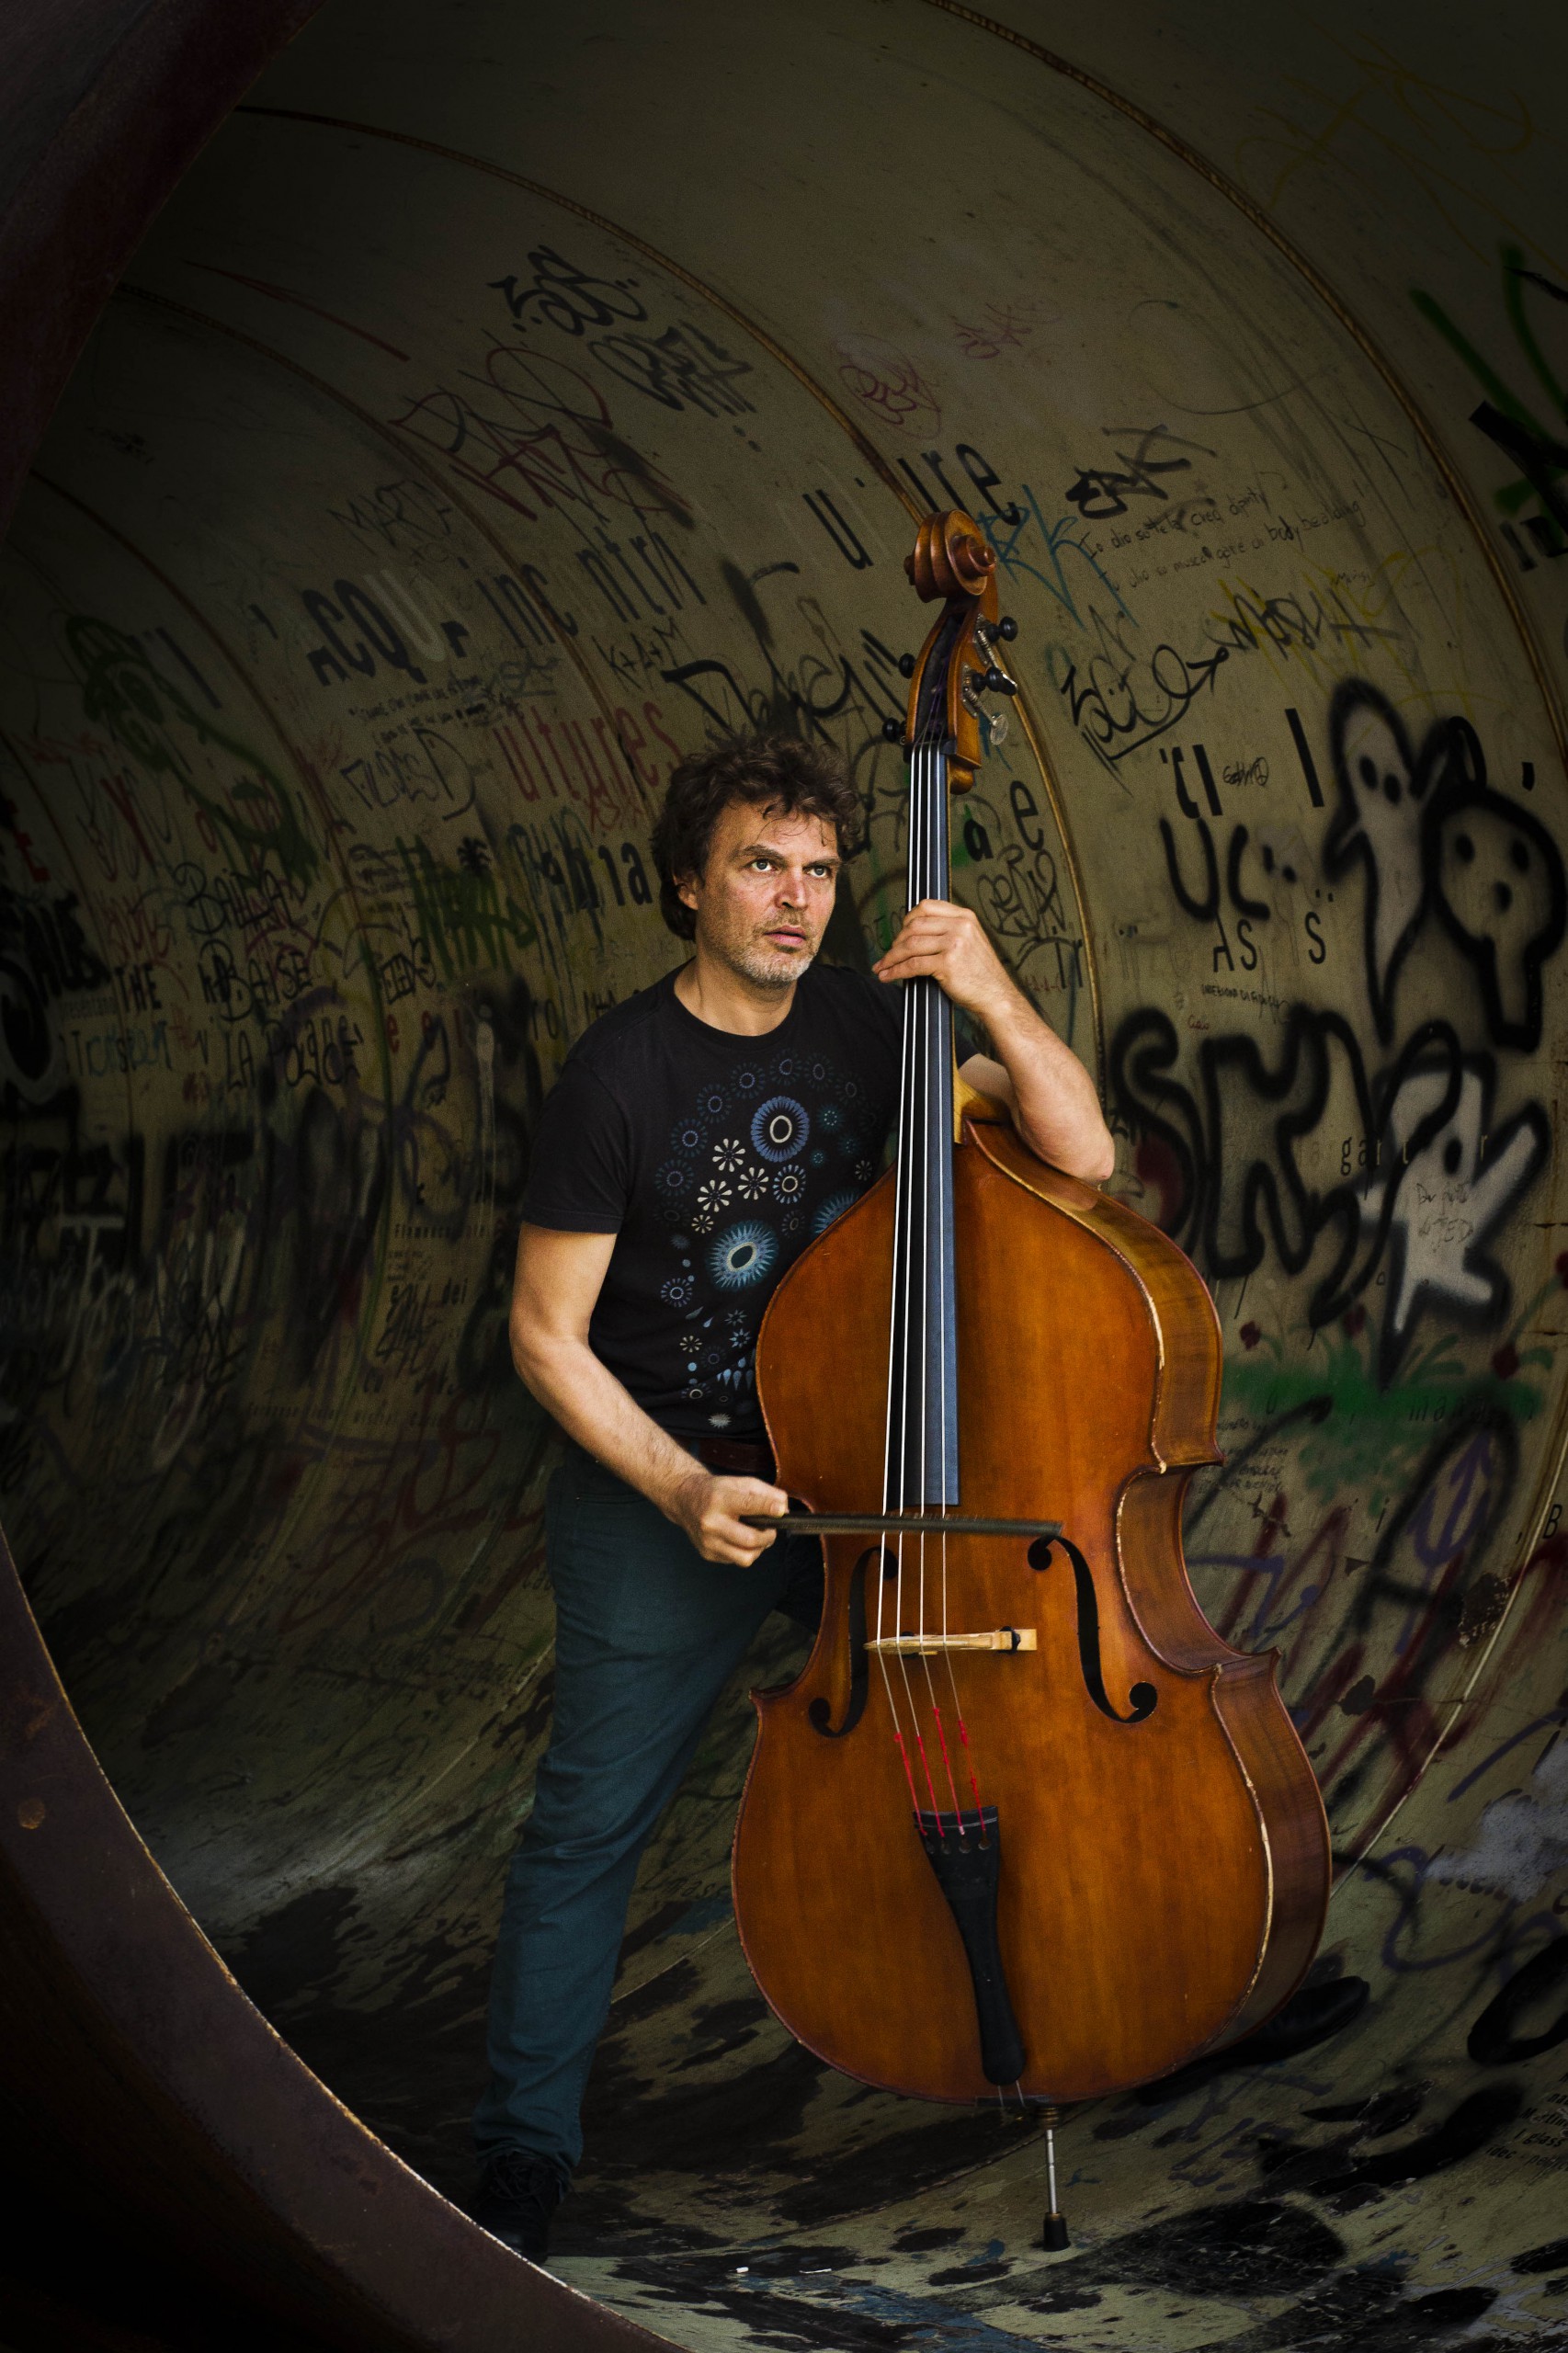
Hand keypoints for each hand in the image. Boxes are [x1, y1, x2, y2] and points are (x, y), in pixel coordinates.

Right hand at [671, 1471, 789, 1564]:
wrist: (686, 1500)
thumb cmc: (717, 1491)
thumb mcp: (741, 1483)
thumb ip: (766, 1493)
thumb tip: (784, 1509)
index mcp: (719, 1500)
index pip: (747, 1505)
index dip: (767, 1508)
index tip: (781, 1511)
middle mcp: (711, 1522)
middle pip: (749, 1539)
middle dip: (768, 1536)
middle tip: (770, 1529)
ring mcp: (708, 1541)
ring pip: (745, 1557)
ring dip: (758, 1548)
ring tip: (756, 1536)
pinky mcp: (708, 1554)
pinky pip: (736, 1560)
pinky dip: (744, 1551)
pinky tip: (740, 1539)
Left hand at [873, 899, 1017, 1026]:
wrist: (996, 995)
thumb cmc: (980, 972)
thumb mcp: (970, 940)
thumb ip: (949, 930)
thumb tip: (914, 931)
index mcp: (965, 916)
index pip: (927, 907)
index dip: (908, 919)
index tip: (900, 933)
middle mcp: (960, 926)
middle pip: (914, 925)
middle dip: (896, 941)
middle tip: (889, 954)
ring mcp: (954, 943)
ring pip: (910, 945)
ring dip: (891, 957)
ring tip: (883, 966)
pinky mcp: (948, 963)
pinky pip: (913, 965)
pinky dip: (897, 971)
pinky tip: (889, 975)